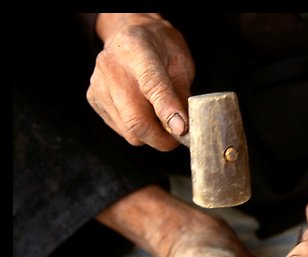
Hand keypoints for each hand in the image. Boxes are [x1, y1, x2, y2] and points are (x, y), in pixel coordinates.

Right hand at [87, 13, 194, 150]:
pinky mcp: (93, 99)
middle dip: (161, 138)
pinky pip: (120, 128)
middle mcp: (112, 67)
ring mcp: (99, 84)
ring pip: (129, 131)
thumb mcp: (179, 62)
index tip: (181, 130)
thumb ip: (181, 94)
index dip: (168, 112)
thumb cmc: (159, 48)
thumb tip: (182, 127)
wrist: (128, 35)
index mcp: (138, 50)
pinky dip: (137, 130)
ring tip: (162, 120)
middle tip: (177, 137)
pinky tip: (144, 111)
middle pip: (135, 119)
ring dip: (151, 135)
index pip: (152, 86)